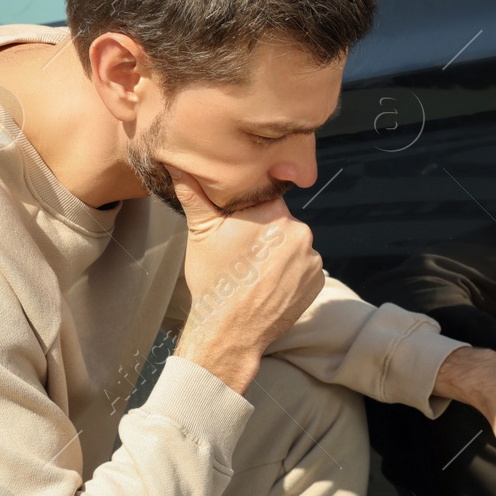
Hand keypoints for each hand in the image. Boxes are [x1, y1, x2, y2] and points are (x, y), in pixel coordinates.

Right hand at [169, 167, 324, 393]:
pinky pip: (304, 266)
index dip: (248, 208)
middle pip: (280, 220)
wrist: (230, 332)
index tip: (236, 224)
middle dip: (263, 231)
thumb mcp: (201, 233)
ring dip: (277, 252)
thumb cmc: (214, 281)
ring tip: (254, 270)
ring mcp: (312, 258)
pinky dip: (289, 272)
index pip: (264, 196)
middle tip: (241, 252)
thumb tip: (178, 163)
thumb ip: (195, 193)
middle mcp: (300, 232)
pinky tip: (268, 283)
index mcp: (274, 213)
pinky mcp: (318, 280)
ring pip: (292, 243)